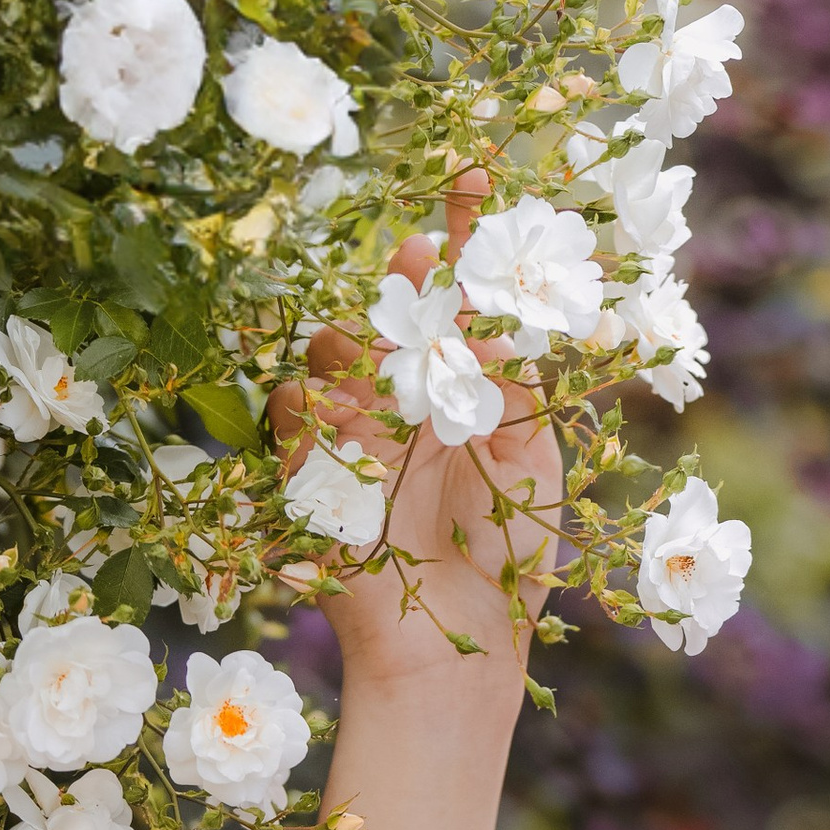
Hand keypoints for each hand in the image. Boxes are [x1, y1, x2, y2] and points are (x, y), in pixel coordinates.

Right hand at [267, 170, 562, 697]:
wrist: (461, 657)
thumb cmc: (508, 568)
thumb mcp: (537, 466)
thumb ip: (522, 391)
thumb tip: (507, 323)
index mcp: (470, 390)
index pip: (465, 296)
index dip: (468, 233)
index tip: (474, 172)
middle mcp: (413, 402)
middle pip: (396, 309)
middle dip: (410, 274)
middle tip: (422, 253)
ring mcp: (360, 435)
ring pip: (338, 347)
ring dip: (368, 341)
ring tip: (402, 365)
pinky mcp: (316, 474)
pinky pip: (293, 410)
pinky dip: (314, 402)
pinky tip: (345, 417)